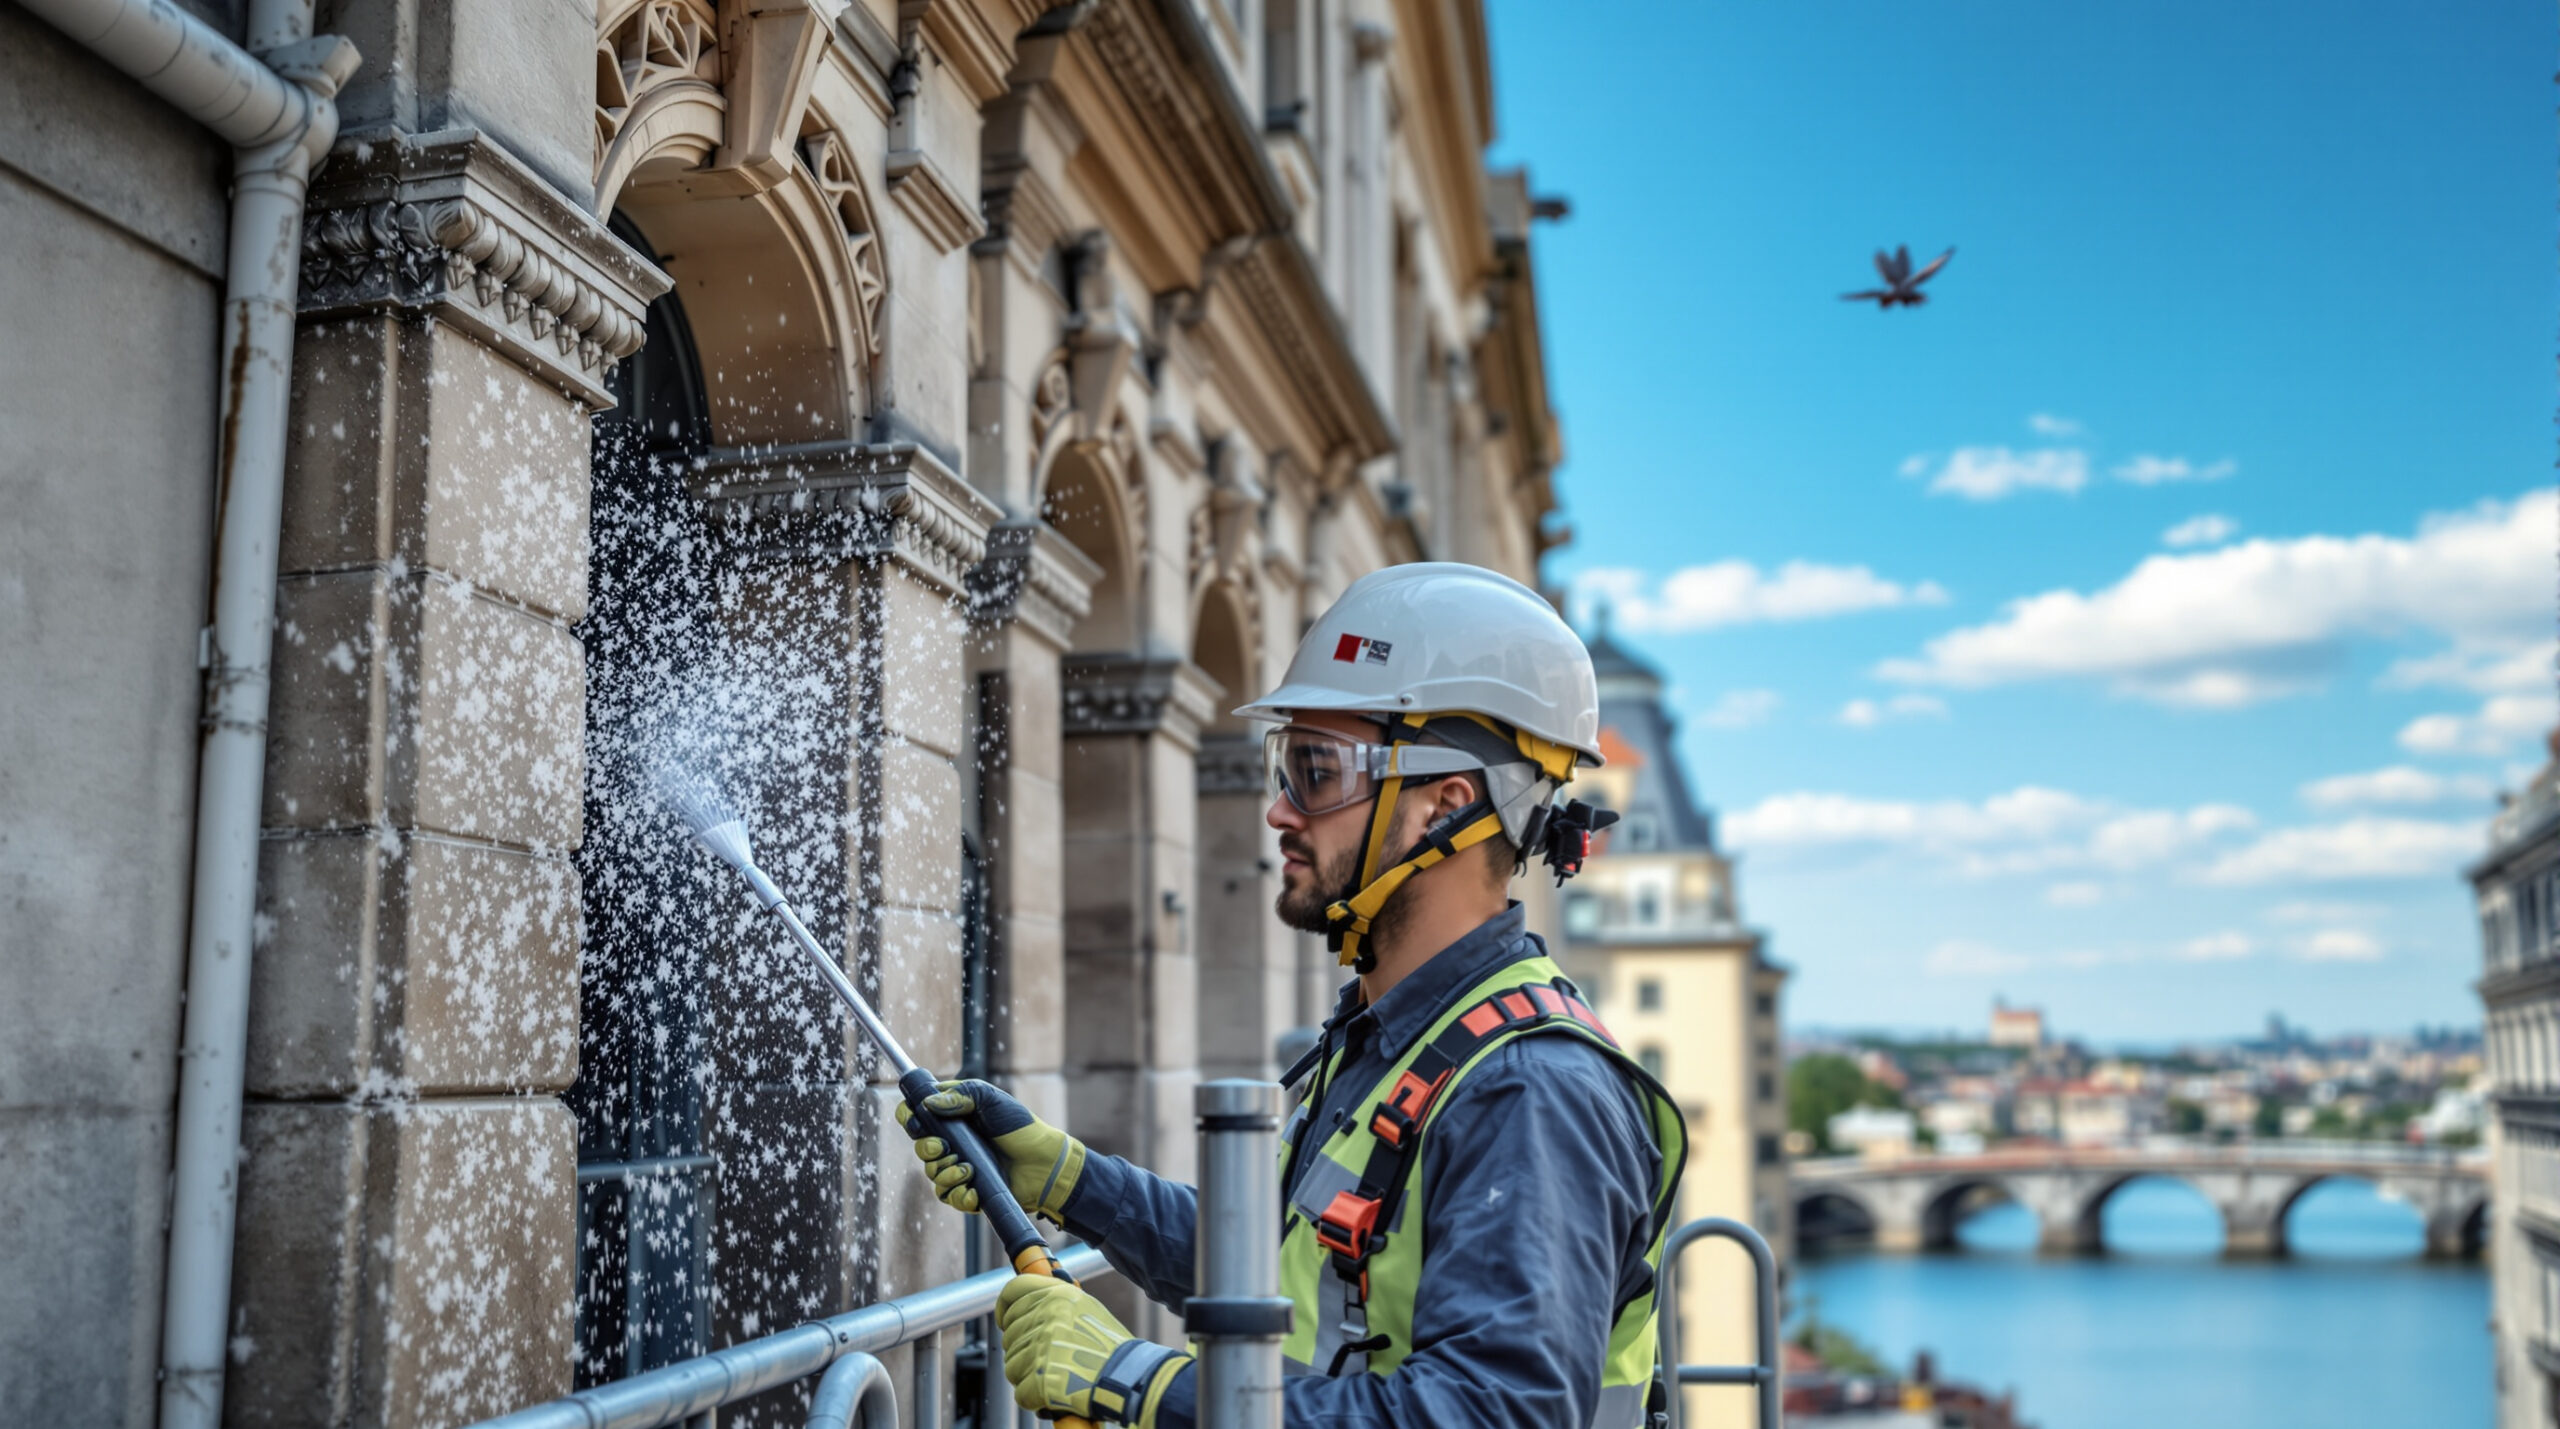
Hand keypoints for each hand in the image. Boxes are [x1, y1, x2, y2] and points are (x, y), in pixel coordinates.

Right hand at [893, 1079, 1086, 1221]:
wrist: (1044, 1163)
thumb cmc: (1021, 1127)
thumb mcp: (993, 1099)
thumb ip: (962, 1095)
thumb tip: (928, 1104)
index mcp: (953, 1116)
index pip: (917, 1115)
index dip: (909, 1117)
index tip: (917, 1121)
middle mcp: (953, 1142)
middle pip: (920, 1148)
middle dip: (927, 1150)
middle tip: (944, 1148)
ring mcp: (959, 1166)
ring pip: (932, 1174)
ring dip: (945, 1173)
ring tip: (968, 1169)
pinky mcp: (968, 1190)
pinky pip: (948, 1196)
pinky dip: (958, 1194)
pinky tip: (974, 1189)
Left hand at [995, 1274, 1190, 1425]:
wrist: (1129, 1377)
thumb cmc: (1111, 1348)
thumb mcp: (1087, 1308)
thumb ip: (1057, 1304)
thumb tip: (1028, 1308)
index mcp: (1058, 1296)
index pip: (1014, 1291)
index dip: (1005, 1308)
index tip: (1005, 1320)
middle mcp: (1047, 1317)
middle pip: (1010, 1336)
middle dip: (1023, 1351)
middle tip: (1046, 1359)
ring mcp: (1042, 1349)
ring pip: (1012, 1366)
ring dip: (1028, 1376)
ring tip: (1055, 1375)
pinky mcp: (1040, 1380)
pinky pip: (1021, 1393)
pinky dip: (1035, 1398)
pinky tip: (1054, 1393)